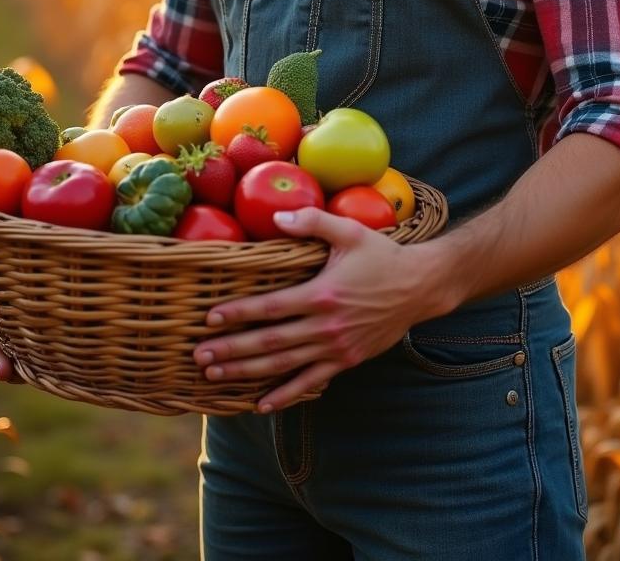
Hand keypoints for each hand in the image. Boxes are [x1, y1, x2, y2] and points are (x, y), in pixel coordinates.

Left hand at [193, 207, 441, 412]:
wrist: (420, 287)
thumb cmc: (382, 255)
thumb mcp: (349, 231)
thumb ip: (312, 221)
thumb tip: (277, 215)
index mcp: (322, 294)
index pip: (271, 307)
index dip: (239, 313)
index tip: (210, 318)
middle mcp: (326, 326)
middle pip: (270, 342)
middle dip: (232, 350)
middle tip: (199, 356)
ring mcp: (336, 347)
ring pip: (284, 365)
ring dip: (247, 372)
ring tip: (216, 375)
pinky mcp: (346, 361)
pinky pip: (311, 381)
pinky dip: (285, 395)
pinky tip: (260, 404)